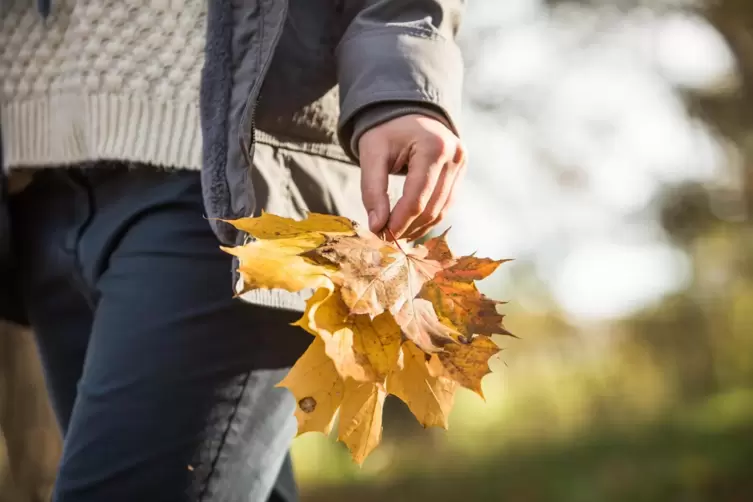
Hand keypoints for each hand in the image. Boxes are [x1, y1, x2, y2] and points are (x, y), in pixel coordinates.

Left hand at [358, 114, 465, 240]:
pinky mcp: (461, 172)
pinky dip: (428, 218)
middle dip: (407, 227)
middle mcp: (454, 156)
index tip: (381, 236)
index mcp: (434, 147)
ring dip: (419, 227)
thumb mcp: (372, 154)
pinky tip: (410, 225)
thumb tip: (377, 226)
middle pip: (432, 208)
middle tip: (385, 239)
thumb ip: (373, 190)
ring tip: (396, 235)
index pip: (417, 198)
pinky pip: (446, 204)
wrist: (406, 111)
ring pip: (442, 210)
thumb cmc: (386, 130)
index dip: (399, 222)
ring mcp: (462, 165)